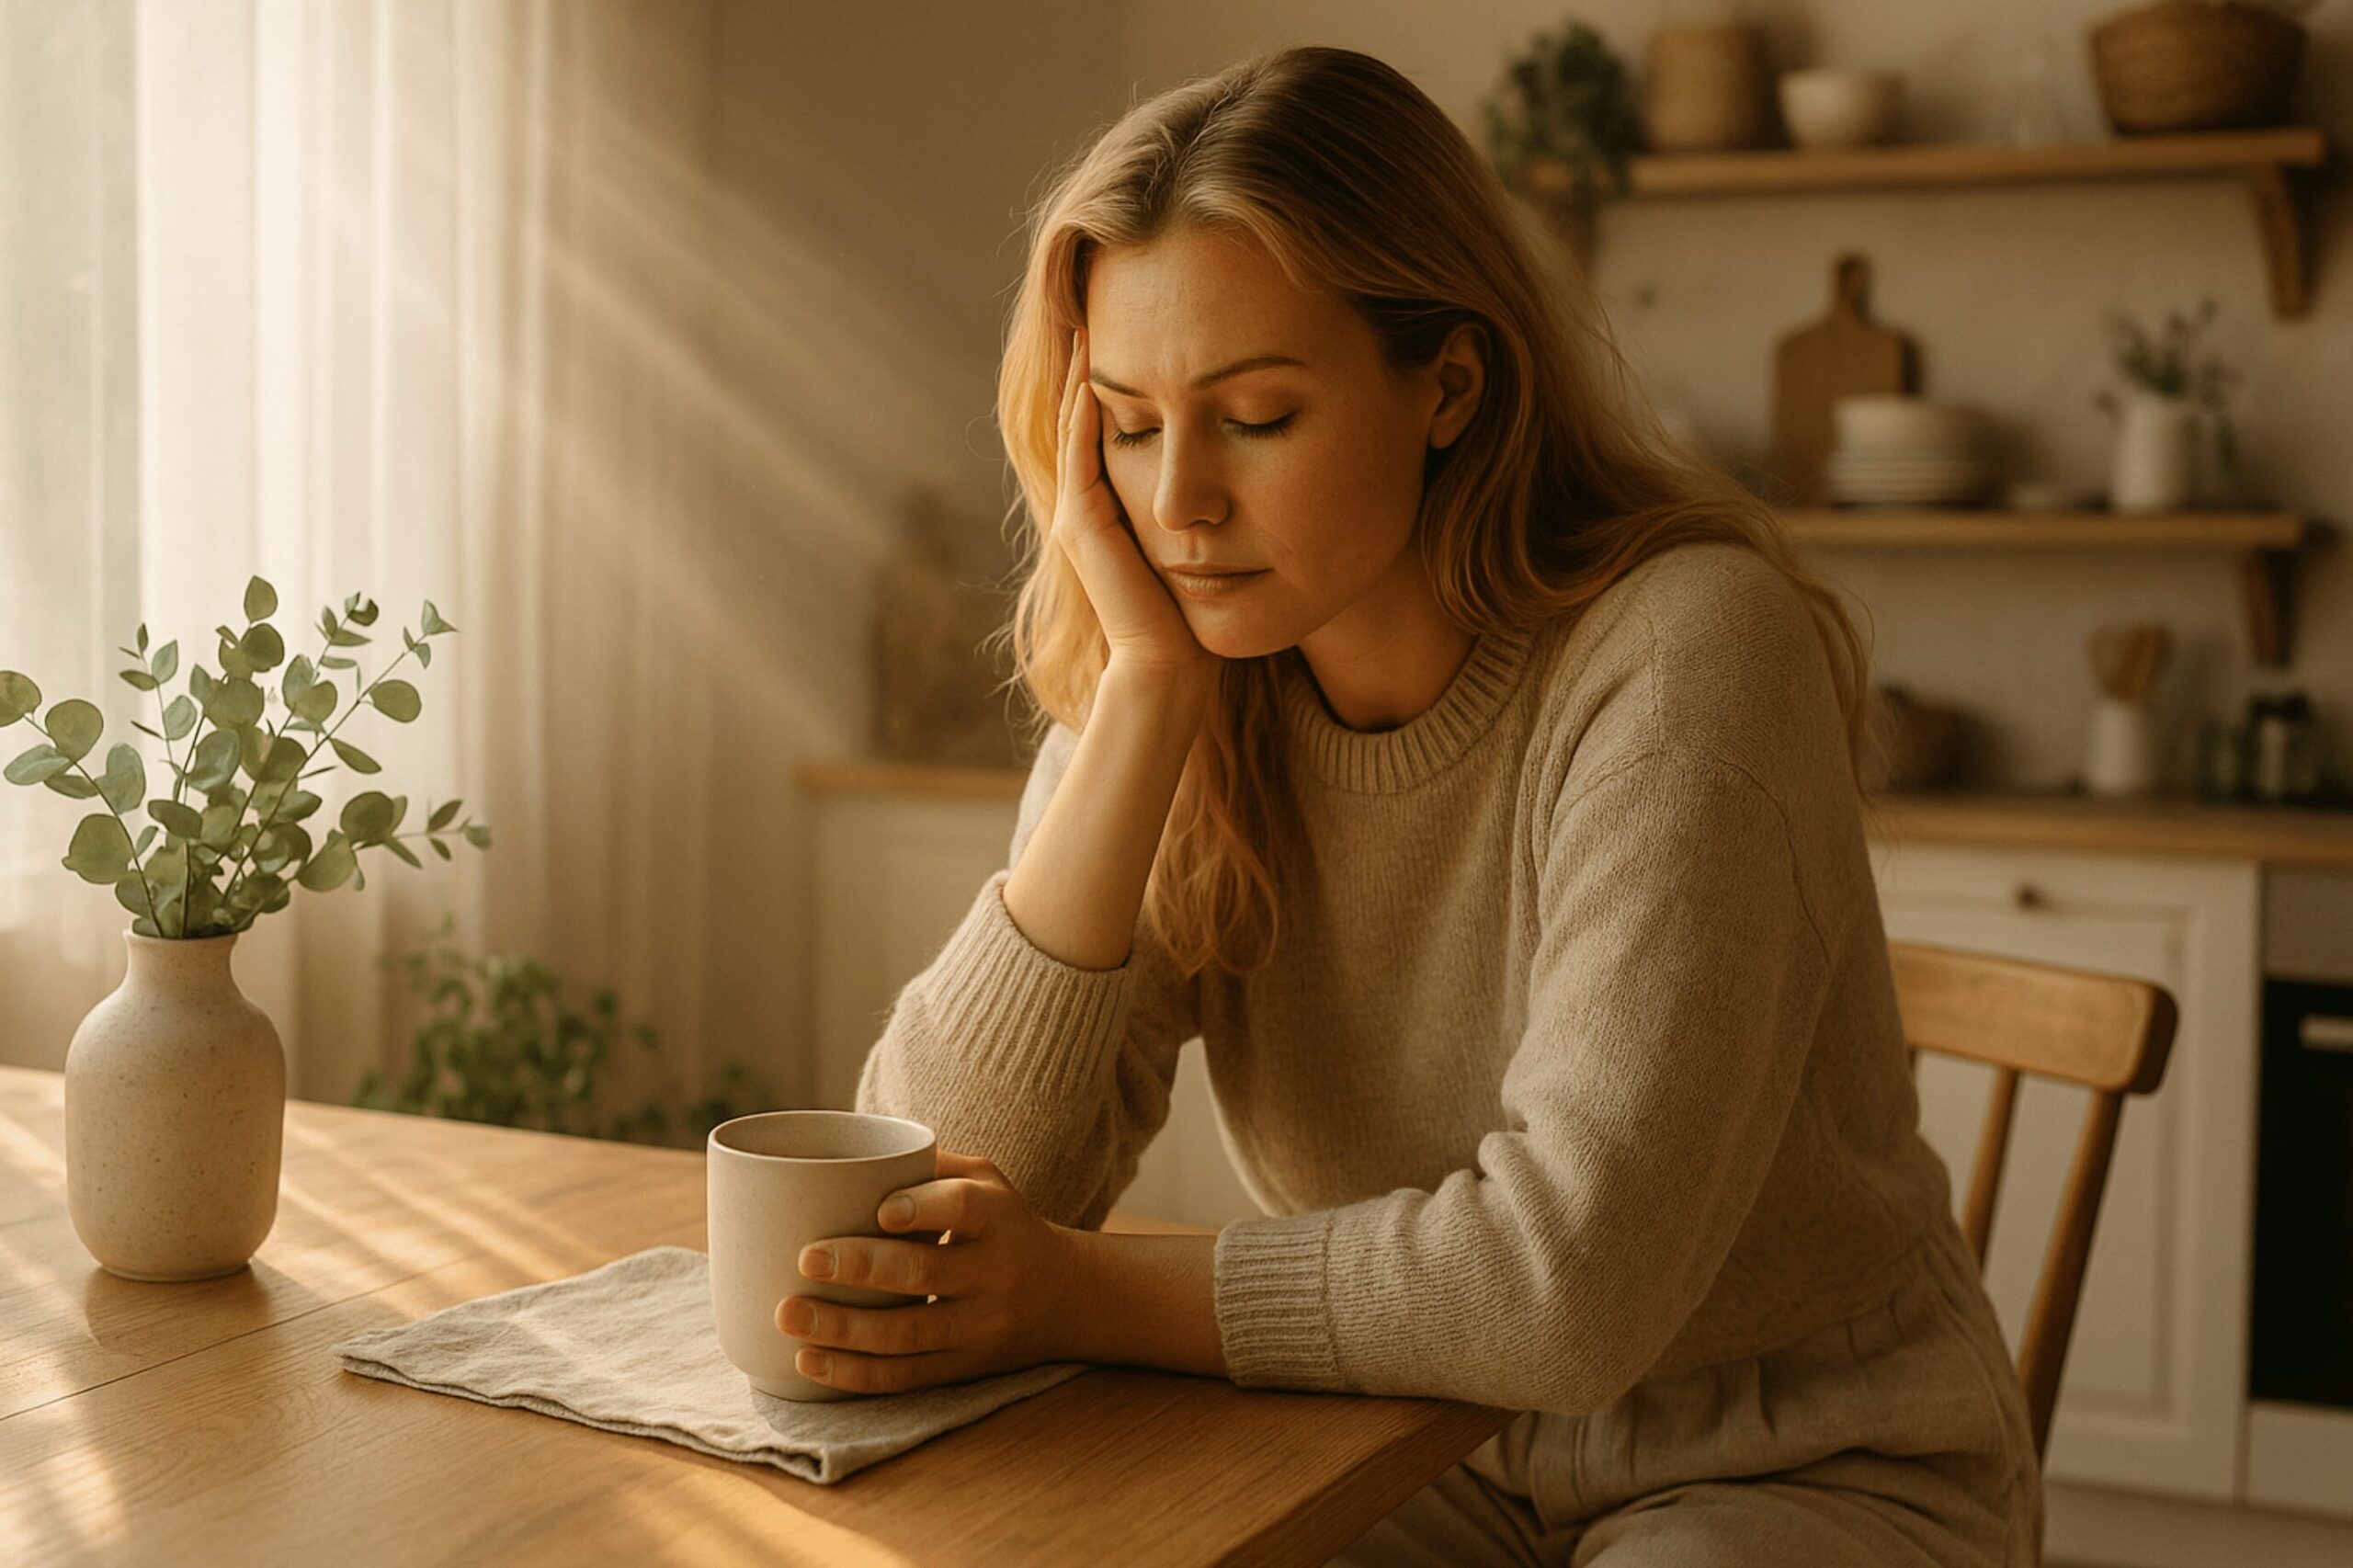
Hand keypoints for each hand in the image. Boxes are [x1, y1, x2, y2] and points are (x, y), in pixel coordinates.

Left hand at [778, 1149, 1076, 1393]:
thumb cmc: (1003, 1224)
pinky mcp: (960, 1368)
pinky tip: (807, 1360)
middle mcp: (992, 1274)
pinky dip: (853, 1373)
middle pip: (927, 1273)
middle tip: (806, 1260)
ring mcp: (977, 1328)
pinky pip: (903, 1377)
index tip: (881, 1210)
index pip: (964, 1209)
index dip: (924, 1208)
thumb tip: (843, 1153)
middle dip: (862, 1267)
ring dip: (844, 1329)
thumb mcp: (985, 1179)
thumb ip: (926, 1165)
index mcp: (996, 1217)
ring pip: (908, 1335)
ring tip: (788, 1314)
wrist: (1064, 1297)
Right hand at [1054, 326, 1221, 692]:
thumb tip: (1256, 461)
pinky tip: (1094, 374)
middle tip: (1099, 304)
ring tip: (1089, 320)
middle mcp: (1091, 503)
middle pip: (1085, 415)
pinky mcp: (1083, 523)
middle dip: (1093, 362)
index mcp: (1117, 504)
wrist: (1172, 663)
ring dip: (1081, 373)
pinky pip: (1080, 453)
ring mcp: (1081, 512)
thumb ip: (1212, 505)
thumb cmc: (1197, 613)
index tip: (1138, 326)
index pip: (1111, 424)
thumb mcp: (1207, 540)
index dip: (1121, 376)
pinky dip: (1084, 412)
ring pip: (1075, 425)